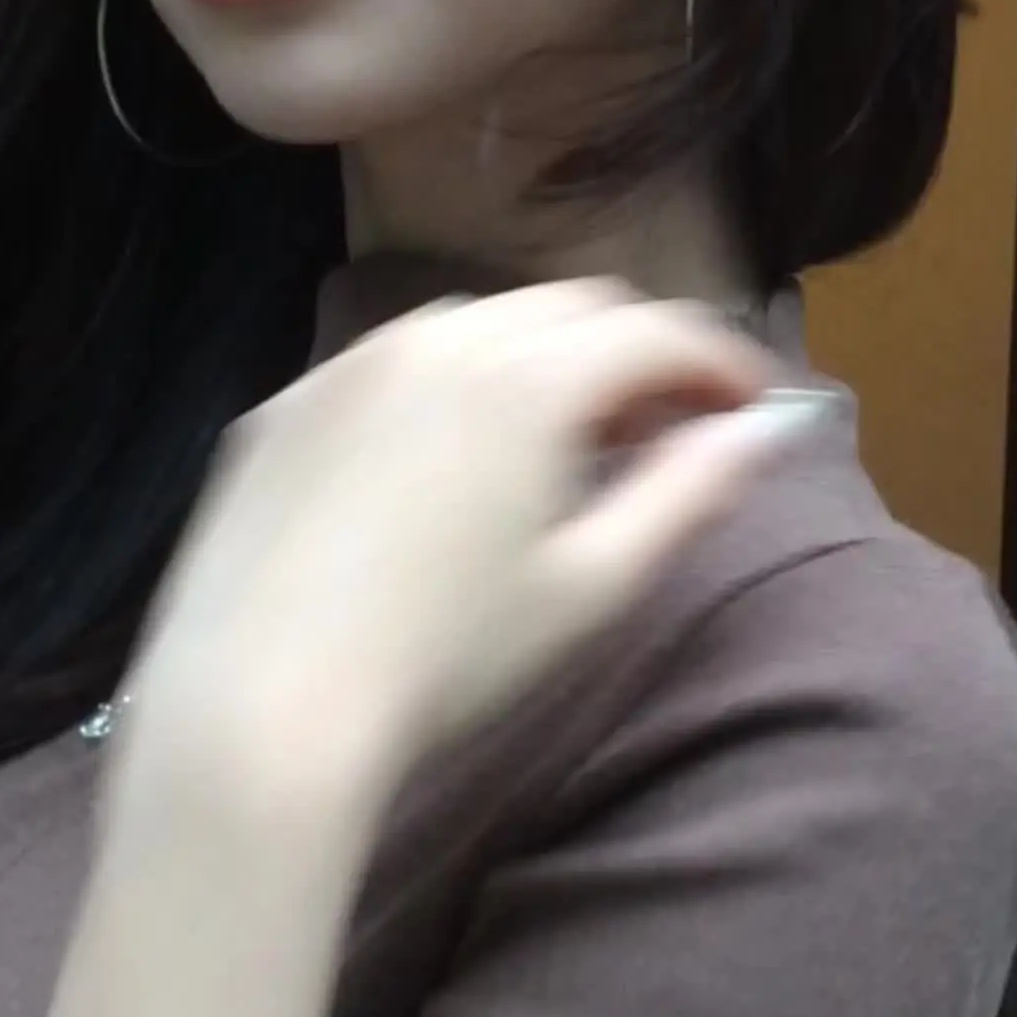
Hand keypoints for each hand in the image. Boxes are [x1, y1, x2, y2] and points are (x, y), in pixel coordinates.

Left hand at [124, 282, 813, 796]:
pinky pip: (388, 367)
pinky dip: (445, 389)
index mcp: (527, 375)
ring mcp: (346, 365)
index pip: (655, 332)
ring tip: (560, 445)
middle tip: (669, 428)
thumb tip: (759, 434)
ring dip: (539, 361)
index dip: (720, 363)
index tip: (753, 412)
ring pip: (474, 325)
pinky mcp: (281, 406)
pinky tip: (444, 470)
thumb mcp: (591, 586)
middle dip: (634, 354)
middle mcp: (437, 337)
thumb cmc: (448, 659)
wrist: (258, 707)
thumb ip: (687, 493)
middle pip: (569, 309)